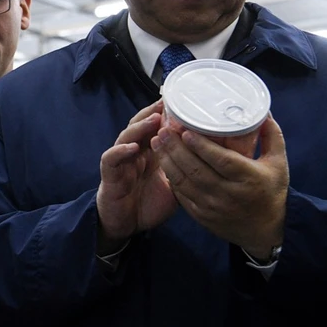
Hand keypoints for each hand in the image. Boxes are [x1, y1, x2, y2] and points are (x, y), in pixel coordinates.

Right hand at [96, 101, 177, 252]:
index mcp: (150, 153)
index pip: (156, 128)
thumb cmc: (149, 203)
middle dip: (152, 113)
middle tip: (167, 102)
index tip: (182, 101)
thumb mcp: (175, 185)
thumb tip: (216, 161)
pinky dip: (120, 152)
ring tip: (154, 120)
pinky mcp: (109, 175)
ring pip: (126, 137)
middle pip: (140, 126)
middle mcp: (134, 152)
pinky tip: (132, 147)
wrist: (126, 225)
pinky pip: (111, 159)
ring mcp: (120, 162)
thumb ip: (186, 170)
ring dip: (139, 127)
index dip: (166, 115)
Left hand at [152, 114, 288, 258]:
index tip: (185, 131)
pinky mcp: (202, 215)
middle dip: (176, 149)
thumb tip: (263, 112)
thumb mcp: (278, 164)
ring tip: (156, 142)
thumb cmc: (271, 192)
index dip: (202, 146)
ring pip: (184, 182)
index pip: (221, 161)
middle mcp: (229, 194)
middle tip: (163, 131)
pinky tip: (163, 162)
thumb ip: (272, 137)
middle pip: (197, 170)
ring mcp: (213, 207)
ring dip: (167, 161)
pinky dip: (171, 178)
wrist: (266, 230)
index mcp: (249, 179)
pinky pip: (182, 195)